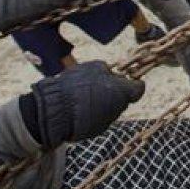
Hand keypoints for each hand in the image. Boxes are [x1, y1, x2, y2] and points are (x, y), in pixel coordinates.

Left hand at [22, 60, 144, 148]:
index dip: (133, 94)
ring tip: (86, 98)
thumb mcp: (104, 122)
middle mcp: (110, 73)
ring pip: (104, 75)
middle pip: (120, 80)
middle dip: (114, 89)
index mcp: (121, 90)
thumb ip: (115, 108)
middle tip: (103, 103)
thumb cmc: (80, 122)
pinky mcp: (79, 66)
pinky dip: (86, 81)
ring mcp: (93, 67)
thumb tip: (117, 102)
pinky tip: (76, 92)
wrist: (51, 110)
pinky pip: (89, 73)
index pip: (138, 87)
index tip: (127, 100)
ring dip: (99, 83)